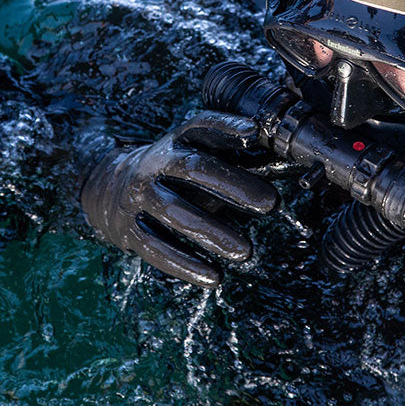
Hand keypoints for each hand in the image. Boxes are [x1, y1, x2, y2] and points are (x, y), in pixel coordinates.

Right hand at [80, 110, 279, 287]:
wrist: (111, 188)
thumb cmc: (176, 173)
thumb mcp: (201, 157)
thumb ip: (242, 160)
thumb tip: (293, 163)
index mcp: (179, 140)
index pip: (202, 127)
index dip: (226, 128)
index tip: (253, 132)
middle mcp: (157, 163)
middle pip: (193, 169)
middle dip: (232, 185)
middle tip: (270, 203)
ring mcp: (140, 195)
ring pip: (175, 212)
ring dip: (211, 231)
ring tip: (246, 251)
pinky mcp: (129, 228)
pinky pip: (156, 247)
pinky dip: (184, 264)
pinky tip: (214, 278)